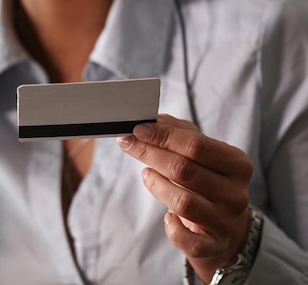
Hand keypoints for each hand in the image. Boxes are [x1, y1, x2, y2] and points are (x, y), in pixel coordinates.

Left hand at [117, 114, 253, 282]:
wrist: (224, 223)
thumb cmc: (205, 178)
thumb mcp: (199, 151)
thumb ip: (177, 131)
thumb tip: (150, 119)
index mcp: (237, 163)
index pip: (196, 145)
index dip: (163, 136)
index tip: (137, 129)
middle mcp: (236, 193)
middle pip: (185, 170)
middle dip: (150, 154)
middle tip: (128, 144)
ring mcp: (226, 222)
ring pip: (183, 202)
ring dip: (156, 185)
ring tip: (147, 175)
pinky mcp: (214, 246)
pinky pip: (189, 241)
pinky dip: (173, 229)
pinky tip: (167, 217)